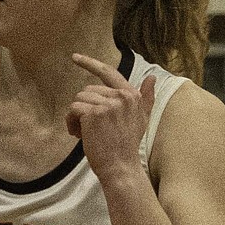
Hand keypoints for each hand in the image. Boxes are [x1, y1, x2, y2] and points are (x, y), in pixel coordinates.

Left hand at [66, 55, 156, 187]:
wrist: (121, 167)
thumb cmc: (128, 146)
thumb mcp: (142, 120)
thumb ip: (146, 98)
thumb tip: (153, 77)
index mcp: (131, 95)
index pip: (109, 72)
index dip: (90, 63)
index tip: (75, 57)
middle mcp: (121, 96)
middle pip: (88, 90)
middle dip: (84, 108)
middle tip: (88, 128)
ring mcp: (108, 104)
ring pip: (79, 100)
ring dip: (77, 117)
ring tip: (84, 132)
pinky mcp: (94, 113)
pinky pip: (73, 109)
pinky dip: (71, 122)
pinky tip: (78, 135)